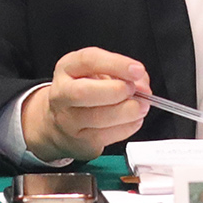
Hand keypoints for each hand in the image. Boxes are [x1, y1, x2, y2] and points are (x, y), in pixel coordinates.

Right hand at [21, 47, 150, 162]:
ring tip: (140, 106)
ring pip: (97, 118)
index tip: (136, 69)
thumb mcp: (99, 71)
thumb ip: (123, 72)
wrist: (60, 122)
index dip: (116, 64)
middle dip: (116, 91)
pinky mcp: (81, 141)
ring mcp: (68, 120)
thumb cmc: (85, 90)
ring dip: (127, 111)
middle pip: (84, 93)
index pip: (88, 61)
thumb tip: (142, 86)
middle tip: (134, 90)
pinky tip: (134, 120)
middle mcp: (63, 93)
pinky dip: (127, 127)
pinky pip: (106, 136)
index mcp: (68, 68)